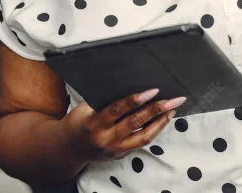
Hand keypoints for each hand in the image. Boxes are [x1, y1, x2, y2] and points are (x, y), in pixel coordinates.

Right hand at [60, 88, 185, 161]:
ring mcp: (114, 150)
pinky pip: (141, 142)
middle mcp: (105, 139)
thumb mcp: (85, 108)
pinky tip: (162, 120)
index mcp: (93, 124)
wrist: (70, 148)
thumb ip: (105, 101)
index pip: (117, 110)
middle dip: (154, 110)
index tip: (152, 90)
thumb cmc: (78, 122)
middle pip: (134, 123)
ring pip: (143, 137)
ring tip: (171, 110)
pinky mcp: (121, 155)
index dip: (134, 100)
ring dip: (160, 123)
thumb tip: (130, 87)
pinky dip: (153, 131)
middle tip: (170, 100)